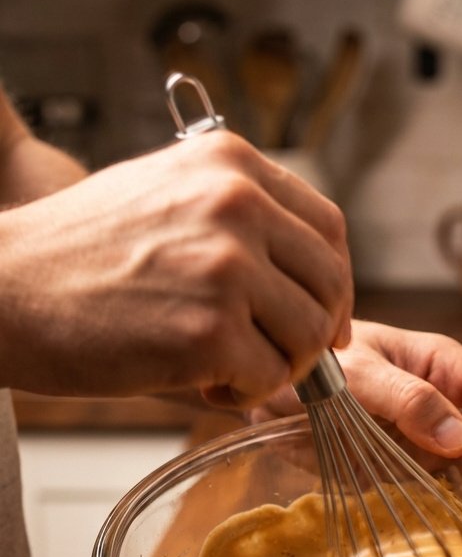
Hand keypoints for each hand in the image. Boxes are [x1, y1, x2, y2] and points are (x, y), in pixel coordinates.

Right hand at [0, 130, 351, 405]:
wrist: (0, 289)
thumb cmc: (74, 255)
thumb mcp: (163, 195)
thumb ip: (237, 218)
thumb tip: (306, 278)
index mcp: (230, 164)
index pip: (327, 227)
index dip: (333, 281)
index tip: (323, 313)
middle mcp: (236, 204)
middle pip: (330, 284)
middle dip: (314, 332)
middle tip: (279, 356)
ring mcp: (226, 267)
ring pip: (310, 335)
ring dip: (281, 366)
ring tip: (230, 367)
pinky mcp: (209, 330)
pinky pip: (270, 378)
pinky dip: (245, 391)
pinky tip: (205, 382)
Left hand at [256, 320, 461, 500]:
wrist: (269, 389)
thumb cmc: (314, 363)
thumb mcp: (355, 372)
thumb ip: (405, 398)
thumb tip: (461, 438)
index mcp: (447, 368)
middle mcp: (448, 406)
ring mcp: (430, 442)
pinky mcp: (407, 473)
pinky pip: (442, 499)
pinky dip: (459, 522)